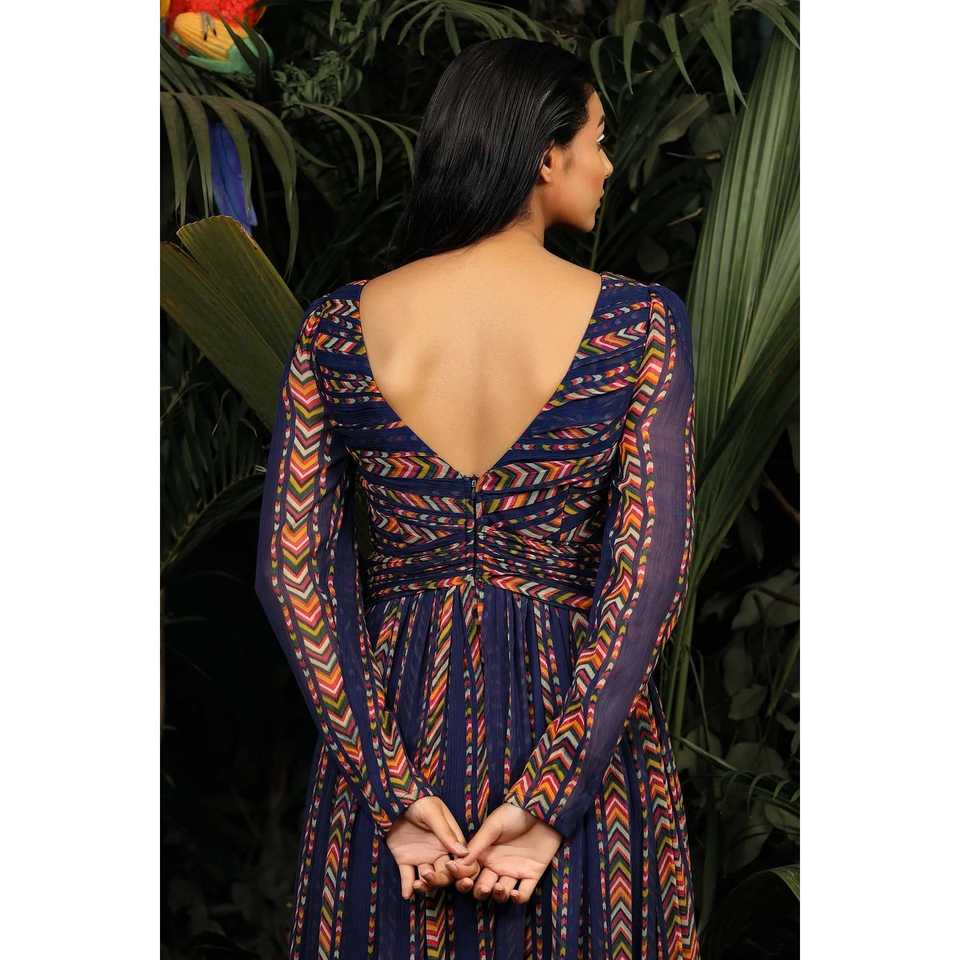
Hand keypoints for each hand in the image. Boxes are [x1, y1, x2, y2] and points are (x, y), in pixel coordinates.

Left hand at [384, 795, 478, 899]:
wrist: (395, 799)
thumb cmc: (419, 802)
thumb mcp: (433, 813)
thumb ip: (446, 833)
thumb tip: (464, 853)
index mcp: (449, 841)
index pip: (461, 861)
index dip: (460, 870)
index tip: (454, 871)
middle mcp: (438, 852)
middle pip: (445, 874)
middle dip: (439, 879)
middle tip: (428, 875)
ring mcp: (422, 857)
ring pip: (428, 879)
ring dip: (425, 885)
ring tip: (417, 884)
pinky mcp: (405, 860)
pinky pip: (407, 877)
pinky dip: (407, 887)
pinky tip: (407, 893)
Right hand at [444, 802, 563, 904]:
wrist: (541, 810)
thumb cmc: (513, 813)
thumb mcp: (492, 826)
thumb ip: (476, 845)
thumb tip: (457, 863)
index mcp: (484, 854)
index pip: (468, 873)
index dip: (462, 878)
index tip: (462, 877)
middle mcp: (496, 865)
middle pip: (482, 888)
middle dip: (479, 892)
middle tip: (483, 888)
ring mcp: (514, 871)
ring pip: (500, 894)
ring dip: (498, 896)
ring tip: (500, 887)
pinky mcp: (532, 875)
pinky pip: (523, 895)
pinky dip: (517, 899)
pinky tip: (514, 893)